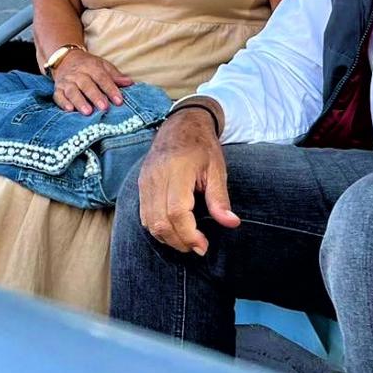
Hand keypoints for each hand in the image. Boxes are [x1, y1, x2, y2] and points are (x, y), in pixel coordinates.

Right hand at [51, 50, 133, 112]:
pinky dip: (63, 103)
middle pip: (87, 85)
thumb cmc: (89, 66)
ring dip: (80, 101)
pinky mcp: (57, 89)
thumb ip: (115, 76)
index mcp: (91, 67)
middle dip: (96, 96)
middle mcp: (78, 74)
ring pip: (72, 91)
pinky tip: (69, 110)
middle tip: (104, 108)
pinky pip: (58, 96)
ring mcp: (66, 81)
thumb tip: (129, 83)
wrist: (65, 59)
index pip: (102, 78)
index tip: (119, 101)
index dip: (111, 89)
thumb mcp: (103, 66)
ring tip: (88, 112)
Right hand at [139, 107, 238, 254]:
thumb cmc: (202, 147)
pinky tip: (174, 230)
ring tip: (187, 241)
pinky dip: (157, 228)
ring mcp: (145, 181)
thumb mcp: (217, 169)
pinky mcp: (141, 184)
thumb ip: (220, 198)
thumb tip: (231, 223)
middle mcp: (156, 177)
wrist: (181, 125)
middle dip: (178, 241)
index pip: (176, 212)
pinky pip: (144, 215)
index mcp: (177, 170)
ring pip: (148, 222)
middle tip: (198, 247)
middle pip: (159, 222)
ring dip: (167, 238)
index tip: (203, 246)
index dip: (188, 234)